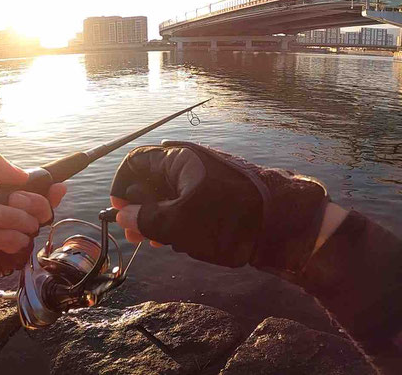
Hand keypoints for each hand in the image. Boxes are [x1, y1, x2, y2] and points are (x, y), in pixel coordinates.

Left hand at [0, 149, 65, 283]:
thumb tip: (21, 175)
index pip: (37, 189)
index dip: (50, 188)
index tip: (54, 186)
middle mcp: (5, 214)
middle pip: (40, 209)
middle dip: (27, 203)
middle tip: (0, 200)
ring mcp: (1, 238)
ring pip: (30, 229)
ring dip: (8, 221)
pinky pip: (17, 250)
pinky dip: (3, 240)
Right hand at [109, 141, 328, 271]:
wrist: (284, 224)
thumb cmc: (227, 219)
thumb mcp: (178, 224)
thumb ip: (146, 219)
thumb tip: (122, 215)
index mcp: (178, 159)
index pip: (136, 163)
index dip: (122, 187)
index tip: (117, 212)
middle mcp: (191, 161)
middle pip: (152, 179)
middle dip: (139, 207)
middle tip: (135, 236)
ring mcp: (208, 176)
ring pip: (172, 194)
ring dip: (159, 217)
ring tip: (157, 243)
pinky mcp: (222, 193)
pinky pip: (190, 201)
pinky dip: (179, 218)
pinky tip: (179, 240)